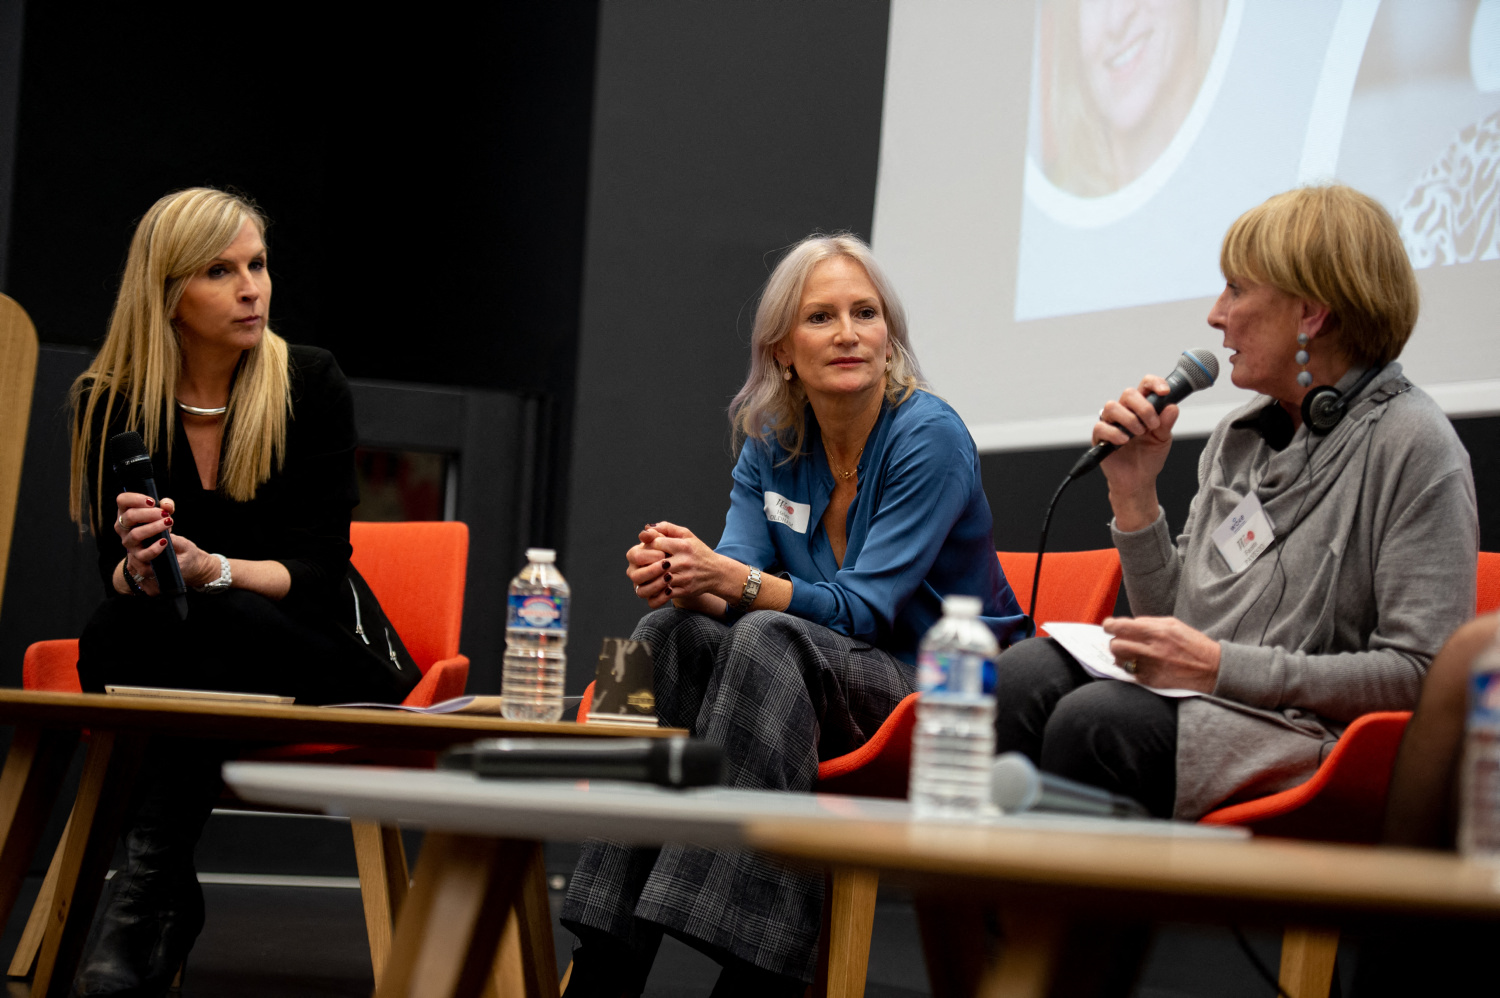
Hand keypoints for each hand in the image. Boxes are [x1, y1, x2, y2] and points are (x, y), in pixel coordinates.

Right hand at [114, 495, 216, 592]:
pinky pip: (143, 554)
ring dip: (153, 528)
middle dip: (148, 514)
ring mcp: (129, 544)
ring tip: (169, 523)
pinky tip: (165, 541)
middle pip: (129, 517)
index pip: (122, 500)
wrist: (175, 555)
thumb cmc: (163, 529)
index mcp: (127, 513)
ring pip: (135, 535)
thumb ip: (166, 507)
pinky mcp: (138, 559)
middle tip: (165, 514)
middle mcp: (124, 528)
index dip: (135, 498)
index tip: (152, 501)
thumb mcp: (166, 516)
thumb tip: (166, 505)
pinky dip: (155, 548)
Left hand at [625, 521, 731, 610]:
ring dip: (650, 579)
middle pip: (655, 563)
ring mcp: (685, 577)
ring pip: (659, 580)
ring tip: (646, 576)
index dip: (649, 546)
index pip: (656, 544)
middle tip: (643, 564)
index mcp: (683, 546)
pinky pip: (665, 594)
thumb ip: (667, 528)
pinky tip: (653, 587)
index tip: (650, 549)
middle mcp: (685, 561)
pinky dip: (656, 592)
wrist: (717, 572)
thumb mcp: (687, 535)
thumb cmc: (697, 551)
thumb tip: (646, 528)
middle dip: (646, 564)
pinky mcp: (685, 590)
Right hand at [1093, 375, 1178, 529]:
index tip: (1164, 392)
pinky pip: (1101, 426)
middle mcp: (1125, 412)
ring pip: (1112, 406)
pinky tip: (1124, 442)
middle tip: (1152, 425)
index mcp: (1141, 408)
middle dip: (1144, 407)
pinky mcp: (1100, 437)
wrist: (1138, 481)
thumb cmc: (1149, 458)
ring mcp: (1111, 423)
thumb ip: (1167, 423)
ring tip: (1138, 434)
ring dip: (1129, 419)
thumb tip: (1172, 407)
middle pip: (1128, 393)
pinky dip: (1115, 433)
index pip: (1145, 385)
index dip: (1154, 383)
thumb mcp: (1163, 439)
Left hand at [1103, 616, 1220, 693]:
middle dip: (1115, 641)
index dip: (1109, 625)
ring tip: (1130, 653)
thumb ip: (1148, 623)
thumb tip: (1127, 624)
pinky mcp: (1152, 681)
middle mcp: (1151, 649)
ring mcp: (1151, 667)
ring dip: (1121, 656)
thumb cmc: (1192, 644)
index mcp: (1157, 631)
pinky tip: (1141, 664)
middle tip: (1121, 640)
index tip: (1108, 626)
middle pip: (1115, 645)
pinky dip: (1131, 668)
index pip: (1120, 627)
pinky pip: (1130, 673)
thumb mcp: (1173, 624)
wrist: (1212, 669)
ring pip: (1119, 660)